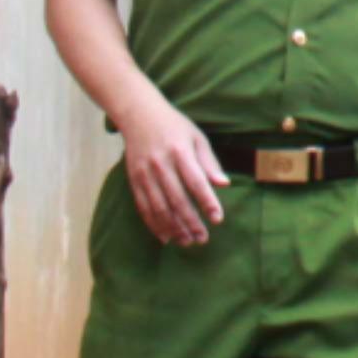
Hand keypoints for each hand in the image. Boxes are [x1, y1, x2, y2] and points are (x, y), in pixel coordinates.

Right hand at [119, 100, 226, 246]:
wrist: (139, 115)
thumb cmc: (174, 126)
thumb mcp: (197, 137)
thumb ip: (209, 162)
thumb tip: (224, 184)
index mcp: (179, 152)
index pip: (196, 182)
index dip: (207, 202)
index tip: (217, 219)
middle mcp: (160, 164)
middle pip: (176, 200)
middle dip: (191, 222)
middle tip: (203, 238)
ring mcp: (144, 174)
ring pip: (159, 208)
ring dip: (173, 228)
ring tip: (187, 241)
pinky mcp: (134, 180)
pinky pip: (143, 207)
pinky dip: (154, 225)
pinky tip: (165, 237)